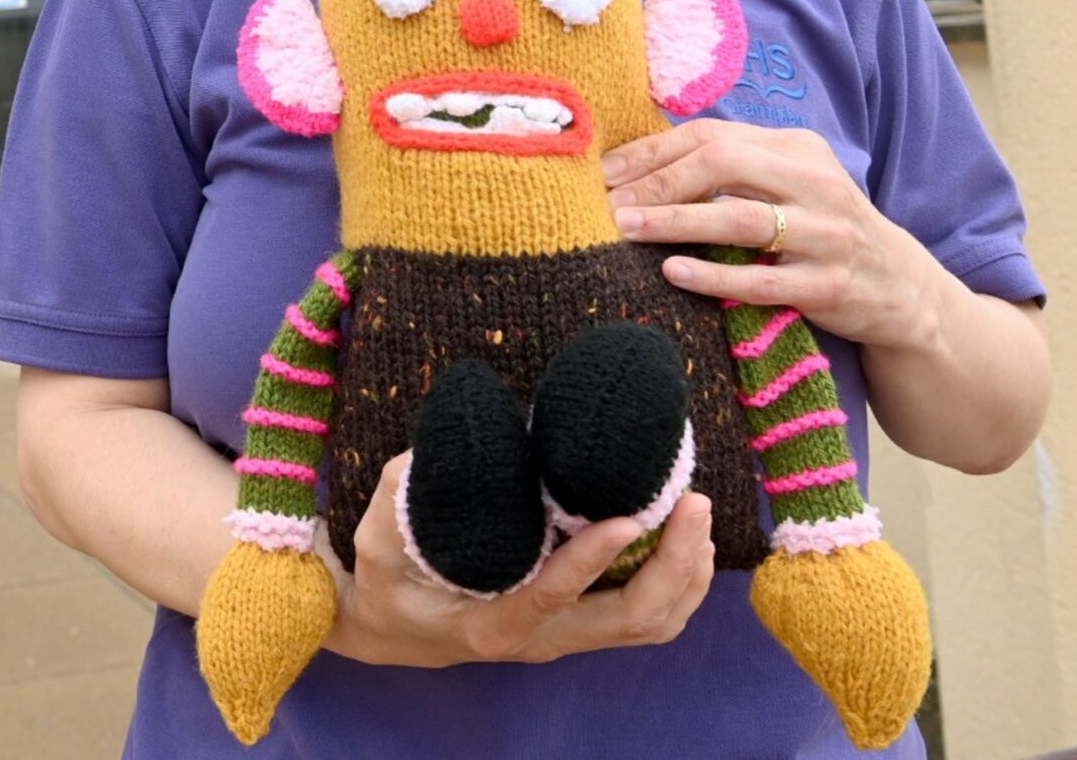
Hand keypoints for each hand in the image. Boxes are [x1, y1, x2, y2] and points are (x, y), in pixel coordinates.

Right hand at [325, 453, 715, 666]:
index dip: (595, 559)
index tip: (628, 517)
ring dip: (688, 574)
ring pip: (652, 624)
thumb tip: (457, 438)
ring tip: (698, 517)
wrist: (392, 630)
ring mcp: (567, 637)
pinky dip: (681, 582)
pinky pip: (649, 618)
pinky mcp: (581, 628)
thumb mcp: (378, 536)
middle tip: (693, 504)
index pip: (554, 594)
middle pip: (632, 620)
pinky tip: (687, 540)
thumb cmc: (387, 580)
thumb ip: (406, 488)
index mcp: (492, 621)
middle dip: (676, 564)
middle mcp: (541, 639)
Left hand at [604, 120, 943, 348]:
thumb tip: (632, 165)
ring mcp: (827, 234)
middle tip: (606, 203)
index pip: (710, 136)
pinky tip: (672, 272)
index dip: (650, 152)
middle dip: (658, 182)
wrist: (901, 288)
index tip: (601, 173)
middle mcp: (815, 182)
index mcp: (797, 148)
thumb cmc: (819, 228)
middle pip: (724, 163)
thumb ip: (728, 168)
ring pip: (742, 219)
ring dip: (676, 222)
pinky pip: (763, 279)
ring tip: (623, 228)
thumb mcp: (786, 183)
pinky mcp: (830, 285)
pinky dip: (714, 275)